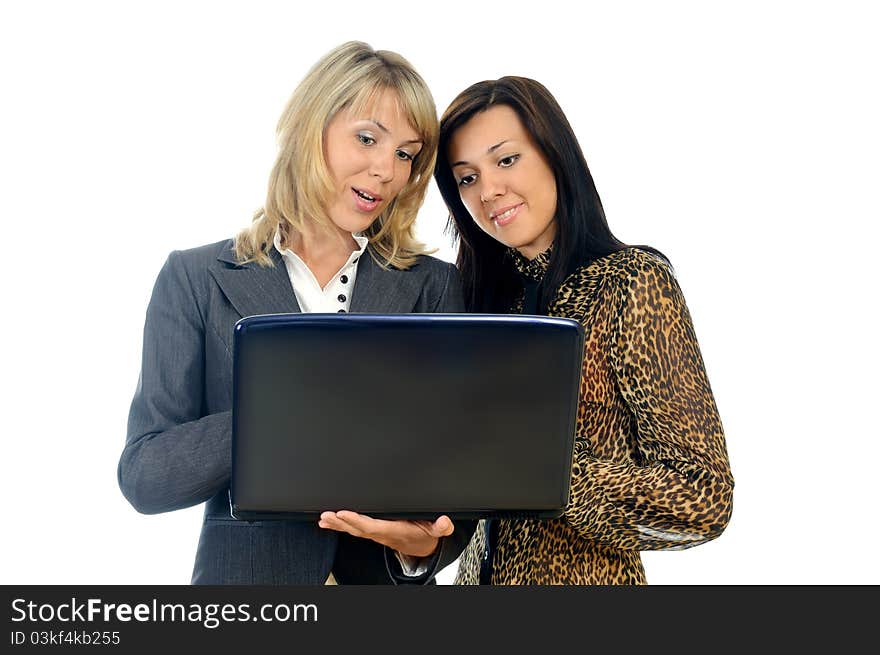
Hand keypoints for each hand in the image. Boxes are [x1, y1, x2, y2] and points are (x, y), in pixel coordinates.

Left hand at [318, 511, 453, 557]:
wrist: (420, 547)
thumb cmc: (425, 533)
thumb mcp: (437, 529)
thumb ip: (441, 526)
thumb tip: (444, 520)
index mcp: (395, 530)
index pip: (373, 525)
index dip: (357, 520)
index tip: (344, 512)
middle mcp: (382, 533)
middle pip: (358, 528)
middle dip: (342, 521)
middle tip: (327, 514)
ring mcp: (375, 533)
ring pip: (352, 529)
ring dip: (337, 523)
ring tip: (323, 518)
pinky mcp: (371, 531)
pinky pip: (352, 528)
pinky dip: (338, 525)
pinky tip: (326, 521)